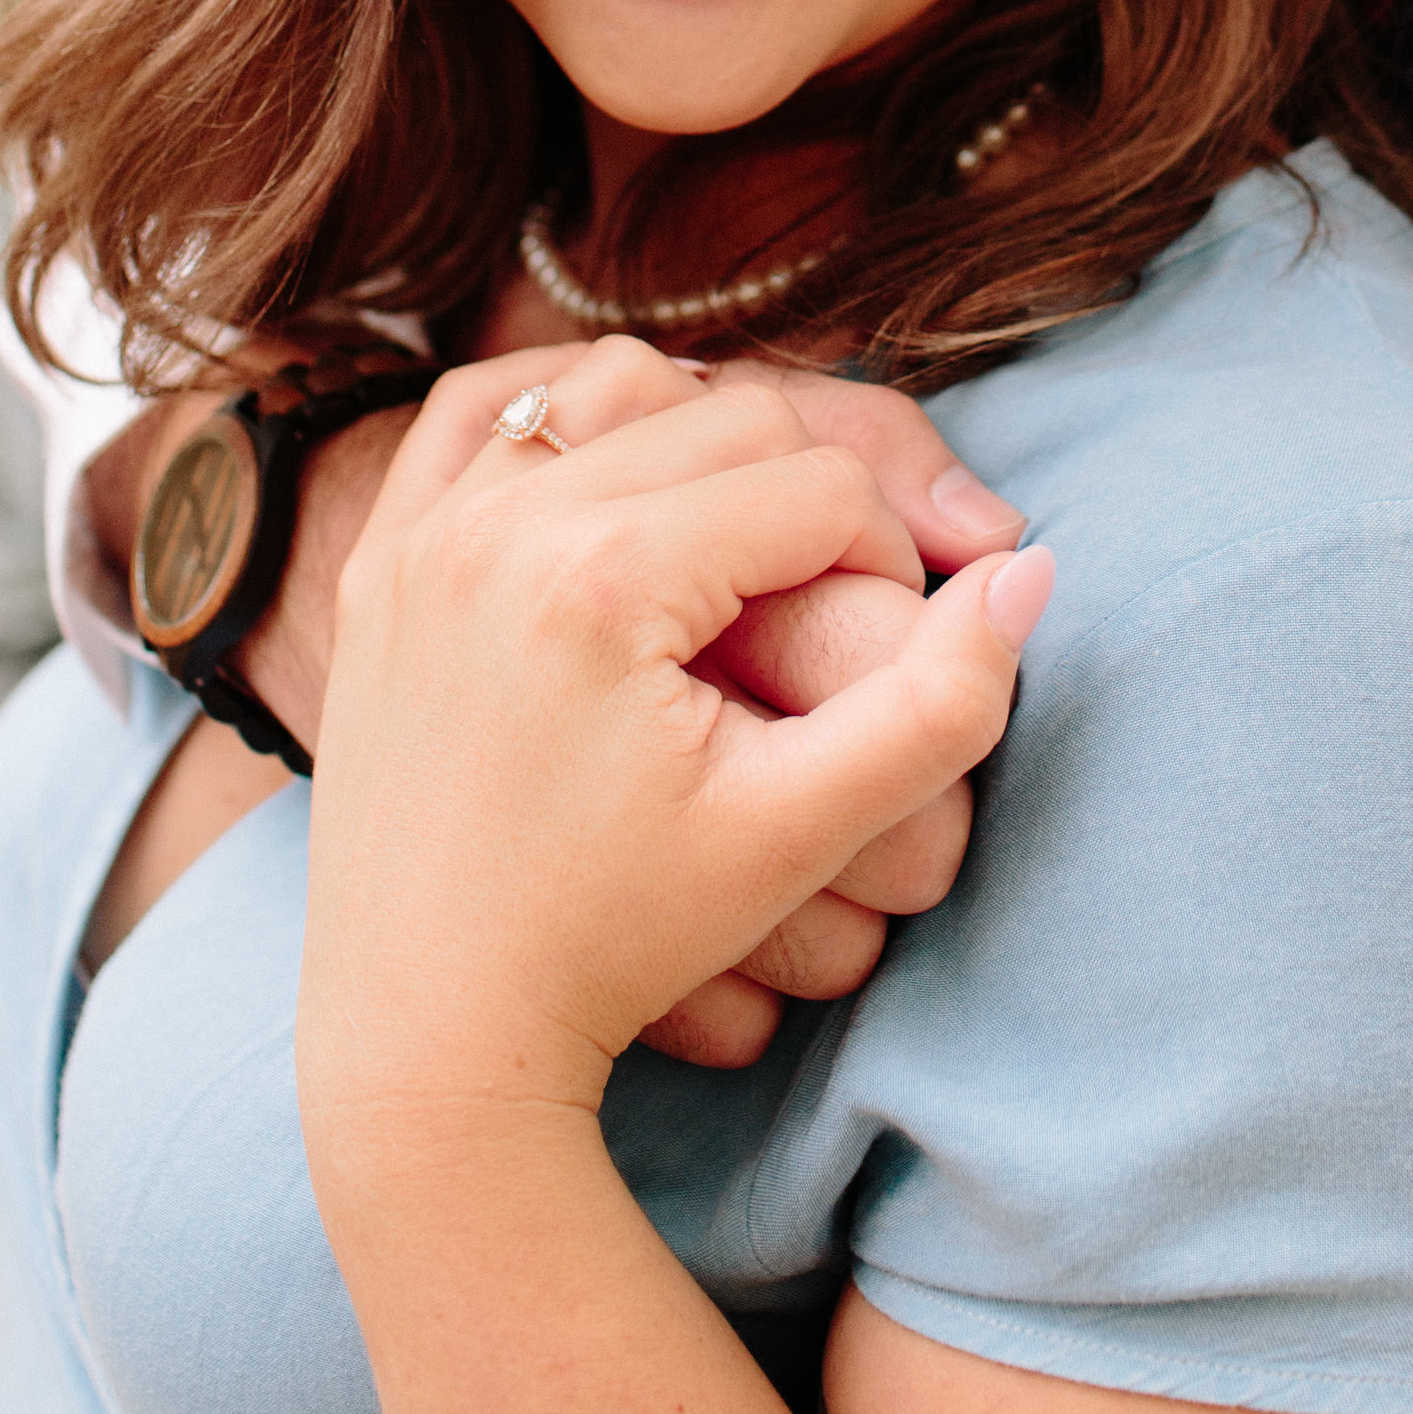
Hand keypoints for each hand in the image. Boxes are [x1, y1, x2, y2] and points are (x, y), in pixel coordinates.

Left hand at [298, 337, 1050, 1133]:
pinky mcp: (382, 552)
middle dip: (812, 494)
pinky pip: (480, 407)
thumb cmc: (618, 943)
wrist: (427, 1032)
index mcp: (609, 579)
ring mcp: (427, 530)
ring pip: (615, 381)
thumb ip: (942, 705)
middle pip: (735, 412)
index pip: (825, 489)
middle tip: (829, 604)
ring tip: (740, 543)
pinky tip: (616, 470)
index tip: (877, 655)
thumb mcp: (801, 837)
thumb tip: (1030, 571)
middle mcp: (504, 524)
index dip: (891, 561)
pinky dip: (558, 412)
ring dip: (699, 435)